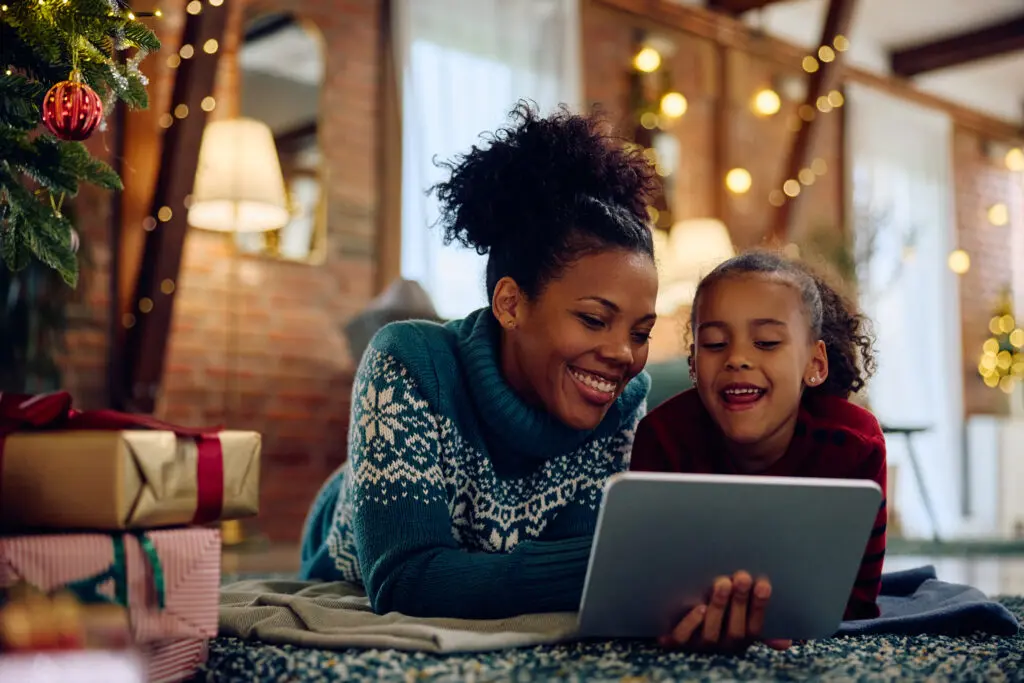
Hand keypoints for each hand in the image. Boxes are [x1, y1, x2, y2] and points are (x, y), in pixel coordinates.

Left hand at [659, 571, 792, 652]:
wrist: (670, 618)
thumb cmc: (713, 611)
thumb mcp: (737, 616)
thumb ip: (756, 619)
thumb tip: (786, 642)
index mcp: (740, 639)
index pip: (756, 628)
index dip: (760, 607)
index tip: (764, 583)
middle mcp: (721, 646)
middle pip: (735, 631)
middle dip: (740, 602)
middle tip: (742, 577)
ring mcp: (698, 645)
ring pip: (711, 634)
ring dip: (718, 607)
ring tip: (722, 583)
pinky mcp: (674, 641)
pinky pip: (682, 638)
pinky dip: (691, 623)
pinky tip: (699, 607)